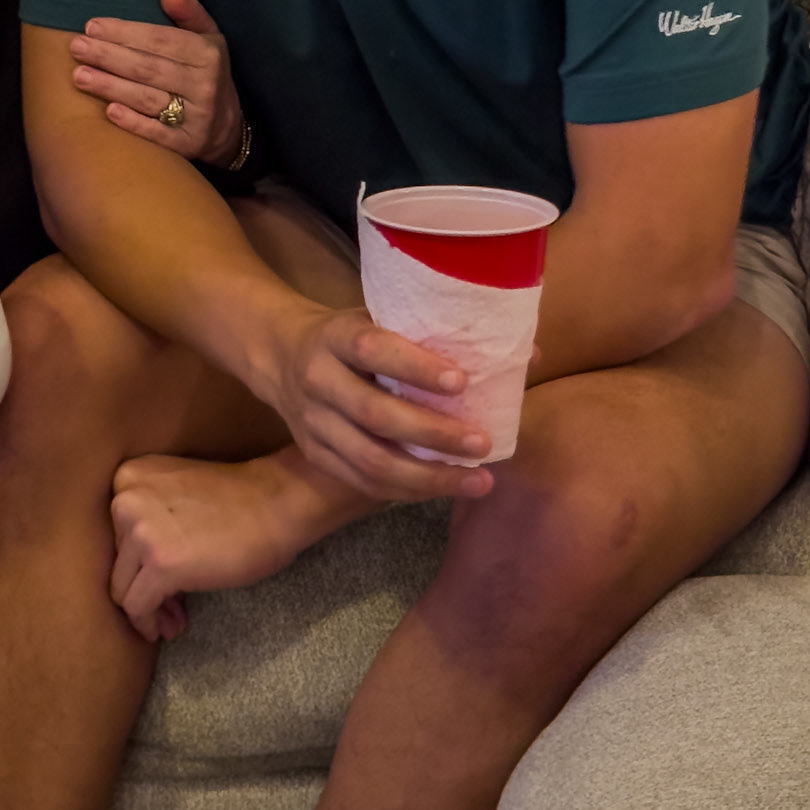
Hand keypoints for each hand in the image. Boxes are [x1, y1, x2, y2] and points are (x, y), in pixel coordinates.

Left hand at [69, 0, 244, 165]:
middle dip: (109, 56)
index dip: (125, 32)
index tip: (92, 26)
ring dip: (110, 87)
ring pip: (148, 99)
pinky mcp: (187, 145)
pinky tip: (107, 111)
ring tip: (79, 76)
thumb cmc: (205, 72)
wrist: (226, 127)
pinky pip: (157, 133)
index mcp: (207, 54)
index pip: (161, 40)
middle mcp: (204, 85)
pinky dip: (133, 123)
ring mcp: (197, 117)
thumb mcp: (207, 38)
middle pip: (149, 68)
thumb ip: (188, 13)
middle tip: (76, 47)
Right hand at [269, 306, 496, 503]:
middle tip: (483, 442)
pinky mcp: (316, 455)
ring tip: (478, 480)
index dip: (416, 366)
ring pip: (370, 460)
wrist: (279, 355)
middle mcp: (318, 380)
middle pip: (375, 415)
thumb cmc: (351, 335)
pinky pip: (364, 482)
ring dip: (428, 477)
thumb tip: (530, 353)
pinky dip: (407, 491)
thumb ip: (440, 334)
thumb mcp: (380, 318)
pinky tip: (444, 490)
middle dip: (433, 433)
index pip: (373, 350)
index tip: (462, 380)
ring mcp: (313, 424)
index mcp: (335, 337)